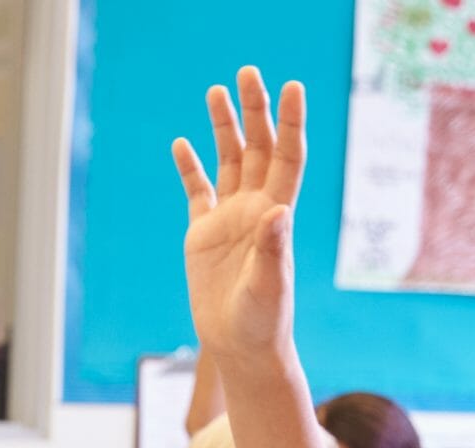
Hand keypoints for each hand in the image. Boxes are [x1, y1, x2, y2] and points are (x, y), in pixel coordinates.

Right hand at [173, 67, 306, 361]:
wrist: (241, 347)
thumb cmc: (262, 322)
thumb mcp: (269, 287)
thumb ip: (273, 250)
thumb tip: (277, 212)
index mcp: (276, 215)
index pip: (287, 157)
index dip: (290, 122)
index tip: (291, 87)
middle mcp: (255, 209)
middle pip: (258, 148)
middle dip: (254, 111)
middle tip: (247, 73)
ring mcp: (229, 220)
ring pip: (229, 161)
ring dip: (224, 127)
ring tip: (216, 91)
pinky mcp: (203, 235)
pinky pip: (197, 191)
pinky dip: (190, 167)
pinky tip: (182, 143)